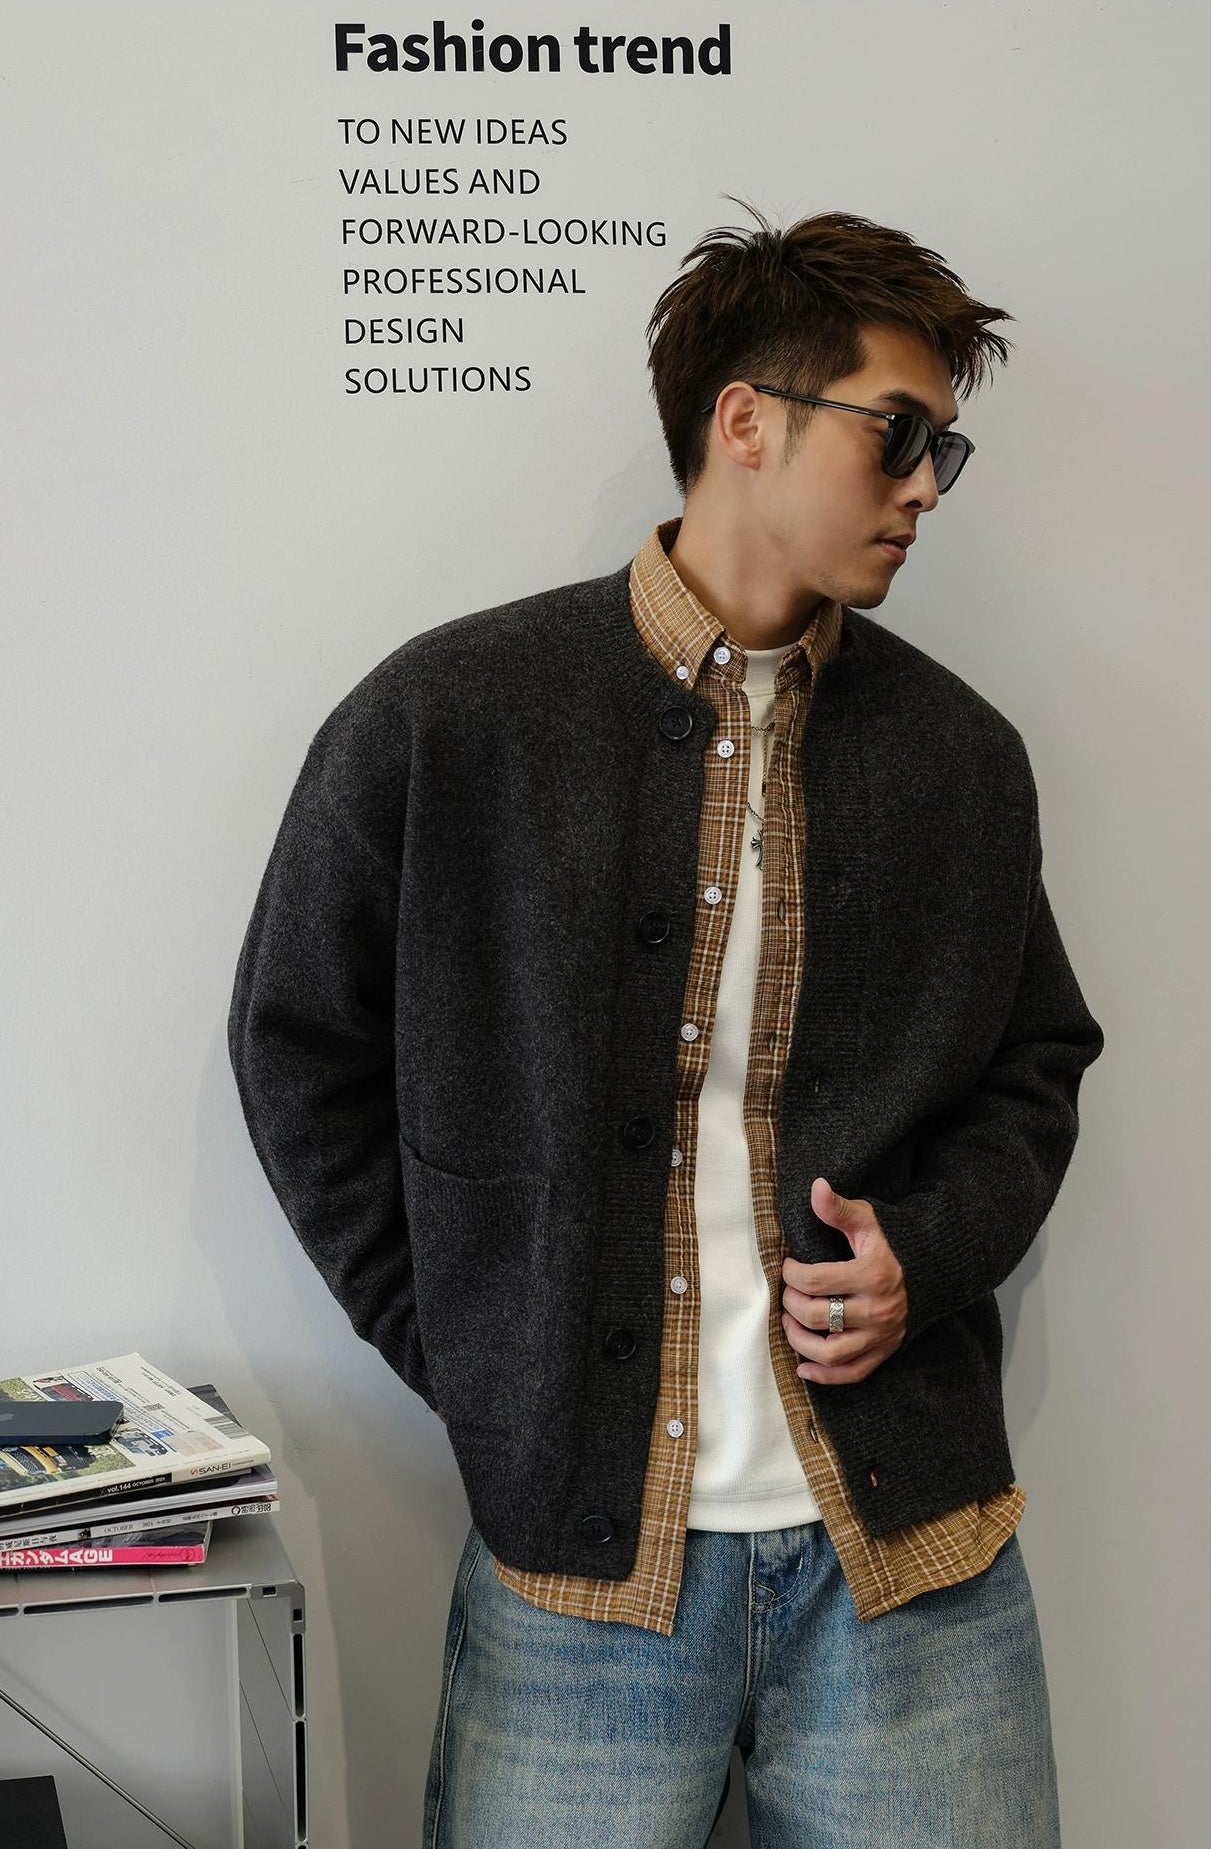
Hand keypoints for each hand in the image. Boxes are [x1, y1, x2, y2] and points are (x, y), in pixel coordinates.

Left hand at [780, 1178, 907, 1385]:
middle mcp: (878, 1309)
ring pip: (830, 1353)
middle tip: (786, 1293)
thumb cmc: (894, 1243)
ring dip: (799, 1341)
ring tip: (789, 1324)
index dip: (790, 1274)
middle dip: (790, 1304)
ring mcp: (882, 1335)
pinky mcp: (885, 1351)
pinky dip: (824, 1376)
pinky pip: (852, 1374)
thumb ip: (839, 1209)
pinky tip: (802, 1368)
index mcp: (873, 1274)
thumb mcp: (869, 1221)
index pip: (814, 1280)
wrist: (933, 1270)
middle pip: (816, 1316)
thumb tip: (815, 1187)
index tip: (788, 1267)